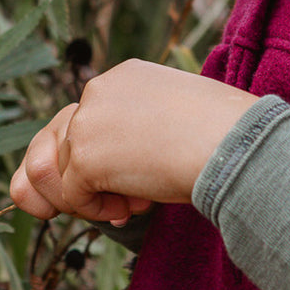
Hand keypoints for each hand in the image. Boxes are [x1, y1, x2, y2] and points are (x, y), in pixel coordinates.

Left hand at [10, 59, 258, 222]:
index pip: (83, 118)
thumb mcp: (173, 122)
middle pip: (53, 143)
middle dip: (74, 180)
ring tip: (126, 205)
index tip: (134, 179)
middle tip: (117, 201)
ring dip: (85, 197)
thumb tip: (113, 180)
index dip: (99, 157)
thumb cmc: (223, 137)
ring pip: (53, 172)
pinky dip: (98, 212)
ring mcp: (86, 122)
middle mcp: (97, 90)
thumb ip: (136, 135)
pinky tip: (135, 206)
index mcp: (123, 77)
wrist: (236, 144)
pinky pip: (71, 197)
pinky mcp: (84, 156)